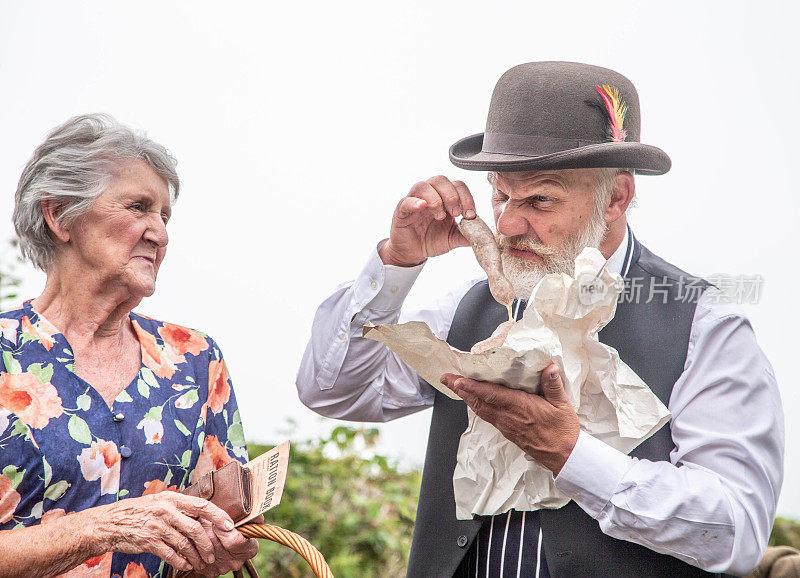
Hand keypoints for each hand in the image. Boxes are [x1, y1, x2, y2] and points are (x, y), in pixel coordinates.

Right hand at [92, 491, 250, 574]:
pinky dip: (181, 561)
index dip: (218, 515)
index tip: (230, 526)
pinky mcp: (149, 541)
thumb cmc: (140, 511)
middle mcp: (166, 511)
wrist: (111, 522)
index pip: (202, 505)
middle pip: (196, 528)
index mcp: (172, 498)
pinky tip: (186, 565)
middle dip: (208, 543)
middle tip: (213, 554)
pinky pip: (170, 554)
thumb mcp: (160, 501)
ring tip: (202, 562)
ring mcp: (157, 526)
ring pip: (185, 544)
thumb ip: (180, 506)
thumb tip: (204, 513)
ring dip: (196, 555)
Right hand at [379, 176, 476, 266]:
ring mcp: (414, 200)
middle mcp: (430, 195)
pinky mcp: (401, 210)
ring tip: (440, 216)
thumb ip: (466, 235)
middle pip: (441, 180)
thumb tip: (482, 236)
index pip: (458, 186)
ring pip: (424, 185)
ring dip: (435, 199)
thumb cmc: (431, 240)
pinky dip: (414, 202)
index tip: (470, 214)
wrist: (412, 253)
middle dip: (452, 196)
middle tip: (455, 213)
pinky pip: (406, 200)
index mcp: (445, 198)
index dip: (466, 197)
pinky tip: (422, 207)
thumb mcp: (453, 238)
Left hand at [440, 363, 579, 474]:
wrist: (563, 456)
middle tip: (445, 378)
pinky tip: (473, 400)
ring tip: (454, 385)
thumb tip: (550, 367)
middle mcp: (508, 416)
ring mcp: (505, 424)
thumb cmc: (563, 431)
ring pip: (480, 409)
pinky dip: (476, 405)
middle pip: (478, 401)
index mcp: (520, 407)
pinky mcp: (507, 430)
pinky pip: (486, 416)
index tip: (458, 380)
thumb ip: (553, 385)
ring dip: (465, 397)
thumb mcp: (562, 405)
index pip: (491, 395)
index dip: (473, 387)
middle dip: (460, 389)